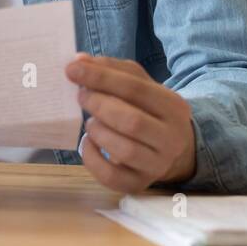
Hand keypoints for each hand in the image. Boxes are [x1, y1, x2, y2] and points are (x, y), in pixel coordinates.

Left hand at [65, 53, 196, 193]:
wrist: (174, 149)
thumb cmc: (150, 111)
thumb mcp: (140, 85)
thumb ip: (113, 70)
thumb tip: (79, 61)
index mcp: (173, 106)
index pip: (135, 88)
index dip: (101, 78)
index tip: (72, 70)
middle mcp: (171, 138)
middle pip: (132, 121)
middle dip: (99, 105)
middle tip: (81, 96)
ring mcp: (157, 165)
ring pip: (124, 150)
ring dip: (98, 132)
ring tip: (90, 121)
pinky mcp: (139, 184)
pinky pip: (111, 176)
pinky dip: (92, 158)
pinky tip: (88, 143)